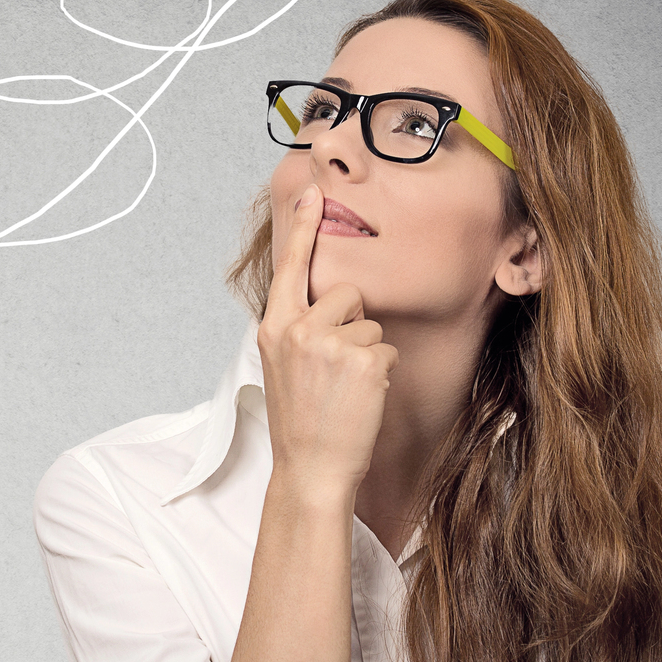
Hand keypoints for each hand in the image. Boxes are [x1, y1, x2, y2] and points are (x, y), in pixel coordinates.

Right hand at [257, 184, 397, 496]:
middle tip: (335, 369)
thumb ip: (298, 328)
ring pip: (371, 324)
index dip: (302, 227)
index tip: (312, 192)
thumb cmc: (301, 421)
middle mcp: (298, 330)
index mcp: (274, 327)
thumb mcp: (282, 366)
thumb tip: (327, 301)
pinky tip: (362, 398)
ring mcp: (330, 344)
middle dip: (352, 323)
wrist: (311, 469)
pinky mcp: (363, 361)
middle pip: (347, 293)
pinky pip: (387, 347)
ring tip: (346, 389)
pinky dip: (383, 373)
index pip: (290, 267)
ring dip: (368, 353)